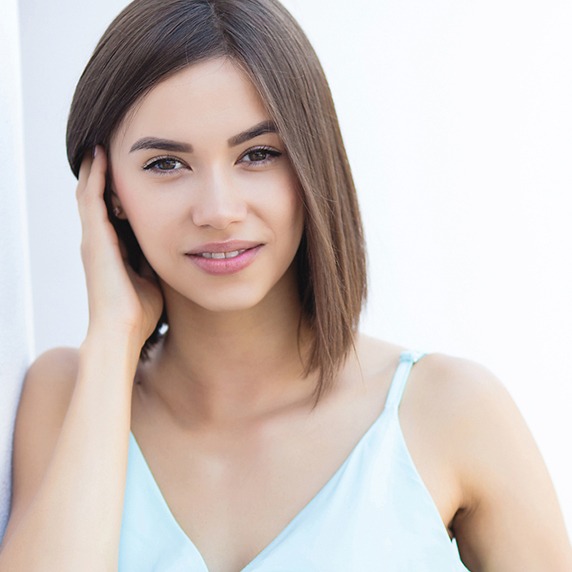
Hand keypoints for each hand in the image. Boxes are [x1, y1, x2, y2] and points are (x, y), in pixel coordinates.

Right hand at [76, 146, 163, 347]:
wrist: (124, 330)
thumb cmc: (141, 311)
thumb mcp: (152, 278)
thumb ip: (155, 261)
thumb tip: (174, 248)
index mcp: (112, 251)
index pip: (111, 213)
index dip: (117, 192)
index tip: (129, 173)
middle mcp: (98, 242)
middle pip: (97, 199)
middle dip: (103, 176)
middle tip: (109, 149)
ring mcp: (93, 240)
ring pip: (89, 194)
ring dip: (95, 170)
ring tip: (101, 146)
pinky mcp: (94, 240)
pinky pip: (91, 200)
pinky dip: (96, 177)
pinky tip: (101, 157)